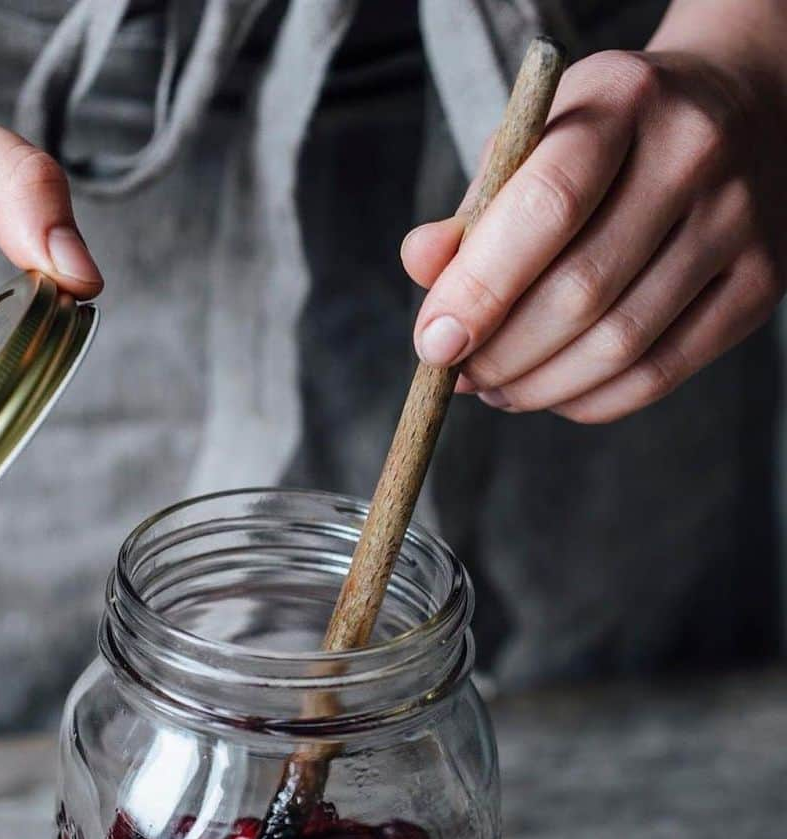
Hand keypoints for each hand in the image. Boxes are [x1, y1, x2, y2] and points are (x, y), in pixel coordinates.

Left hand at [402, 32, 786, 423]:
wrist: (740, 112)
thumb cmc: (610, 138)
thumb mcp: (536, 141)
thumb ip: (475, 209)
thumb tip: (422, 268)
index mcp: (627, 101)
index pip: (547, 207)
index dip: (480, 289)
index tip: (433, 342)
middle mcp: (695, 155)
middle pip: (582, 292)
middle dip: (502, 353)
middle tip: (459, 375)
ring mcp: (739, 223)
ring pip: (621, 346)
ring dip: (538, 387)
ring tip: (495, 388)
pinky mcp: (759, 285)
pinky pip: (660, 374)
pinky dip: (589, 400)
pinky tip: (551, 392)